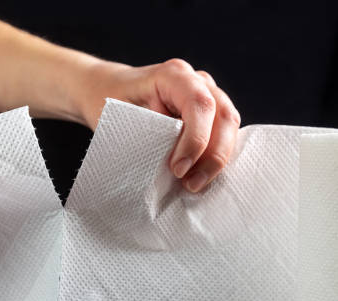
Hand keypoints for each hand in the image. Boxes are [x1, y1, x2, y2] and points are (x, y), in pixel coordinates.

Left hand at [73, 58, 240, 192]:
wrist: (110, 89)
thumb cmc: (113, 102)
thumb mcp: (120, 116)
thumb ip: (146, 133)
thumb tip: (168, 167)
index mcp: (173, 75)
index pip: (199, 104)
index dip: (196, 139)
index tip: (178, 168)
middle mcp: (197, 81)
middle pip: (224, 116)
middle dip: (212, 155)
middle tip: (191, 184)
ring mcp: (208, 93)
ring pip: (229, 126)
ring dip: (217, 159)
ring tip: (193, 185)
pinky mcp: (211, 112)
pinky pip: (224, 133)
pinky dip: (216, 156)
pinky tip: (200, 176)